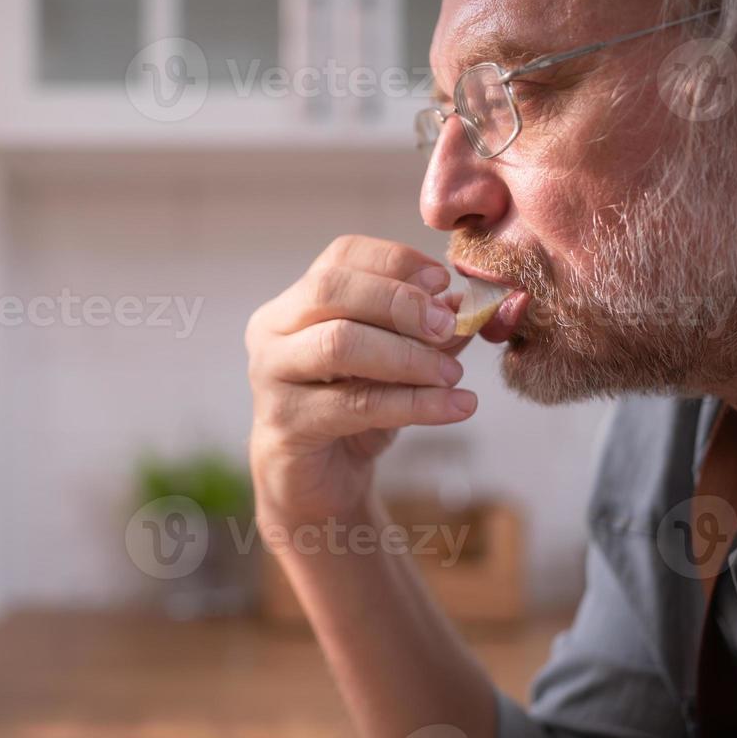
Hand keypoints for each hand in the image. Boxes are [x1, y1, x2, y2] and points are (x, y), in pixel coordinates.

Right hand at [245, 235, 477, 526]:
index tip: (444, 282)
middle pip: (331, 290)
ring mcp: (271, 377)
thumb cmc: (351, 410)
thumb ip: (424, 330)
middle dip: (399, 302)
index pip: (341, 256)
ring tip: (453, 373)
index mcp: (295, 302)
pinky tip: (456, 406)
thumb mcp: (393, 363)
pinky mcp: (286, 425)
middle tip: (448, 324)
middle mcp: (273, 331)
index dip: (396, 261)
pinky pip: (357, 405)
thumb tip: (465, 301)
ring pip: (339, 344)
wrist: (317, 481)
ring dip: (407, 355)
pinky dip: (414, 403)